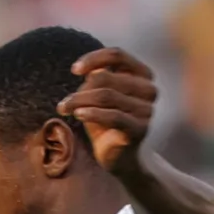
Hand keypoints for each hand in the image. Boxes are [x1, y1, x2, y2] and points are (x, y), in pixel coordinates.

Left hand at [59, 48, 159, 176]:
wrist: (119, 157)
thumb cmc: (106, 123)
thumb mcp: (99, 96)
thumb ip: (97, 79)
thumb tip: (88, 70)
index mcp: (142, 75)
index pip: (117, 55)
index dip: (94, 58)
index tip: (74, 70)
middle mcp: (149, 89)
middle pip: (107, 77)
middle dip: (80, 89)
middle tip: (63, 104)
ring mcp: (147, 109)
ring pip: (106, 95)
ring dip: (79, 101)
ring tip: (64, 109)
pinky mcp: (140, 129)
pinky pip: (113, 116)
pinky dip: (92, 113)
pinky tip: (77, 115)